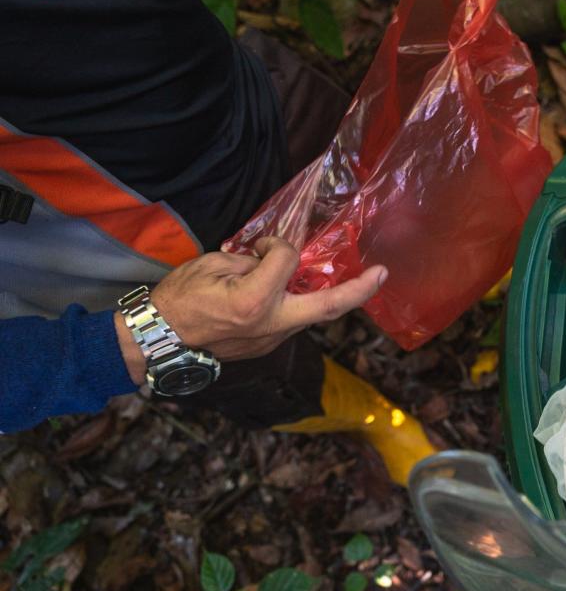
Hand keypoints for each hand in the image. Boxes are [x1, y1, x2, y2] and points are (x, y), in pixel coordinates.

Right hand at [114, 237, 385, 383]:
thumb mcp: (210, 265)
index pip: (285, 259)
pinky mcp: (268, 346)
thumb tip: (269, 259)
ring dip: (328, 294)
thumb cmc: (178, 299)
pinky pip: (294, 319)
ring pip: (312, 313)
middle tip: (382, 273)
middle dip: (359, 289)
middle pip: (328, 306)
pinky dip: (301, 302)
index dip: (275, 244)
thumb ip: (248, 260)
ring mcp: (273, 339)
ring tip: (350, 278)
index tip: (260, 245)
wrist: (159, 341)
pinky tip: (300, 290)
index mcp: (255, 301)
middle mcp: (272, 324)